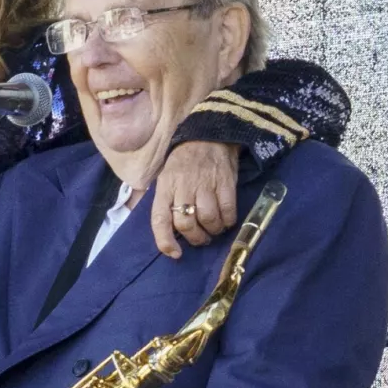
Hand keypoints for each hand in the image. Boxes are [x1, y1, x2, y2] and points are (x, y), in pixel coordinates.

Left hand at [151, 142, 240, 258]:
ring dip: (212, 230)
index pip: (160, 219)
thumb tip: (164, 231)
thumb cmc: (184, 162)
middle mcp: (183, 186)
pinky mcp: (225, 181)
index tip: (174, 253)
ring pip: (208, 219)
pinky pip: (228, 209)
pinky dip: (228, 220)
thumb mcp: (165, 177)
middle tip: (201, 239)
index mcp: (166, 186)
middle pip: (186, 223)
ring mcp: (205, 183)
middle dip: (194, 238)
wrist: (208, 134)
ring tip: (214, 229)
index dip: (165, 240)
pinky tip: (226, 220)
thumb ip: (164, 202)